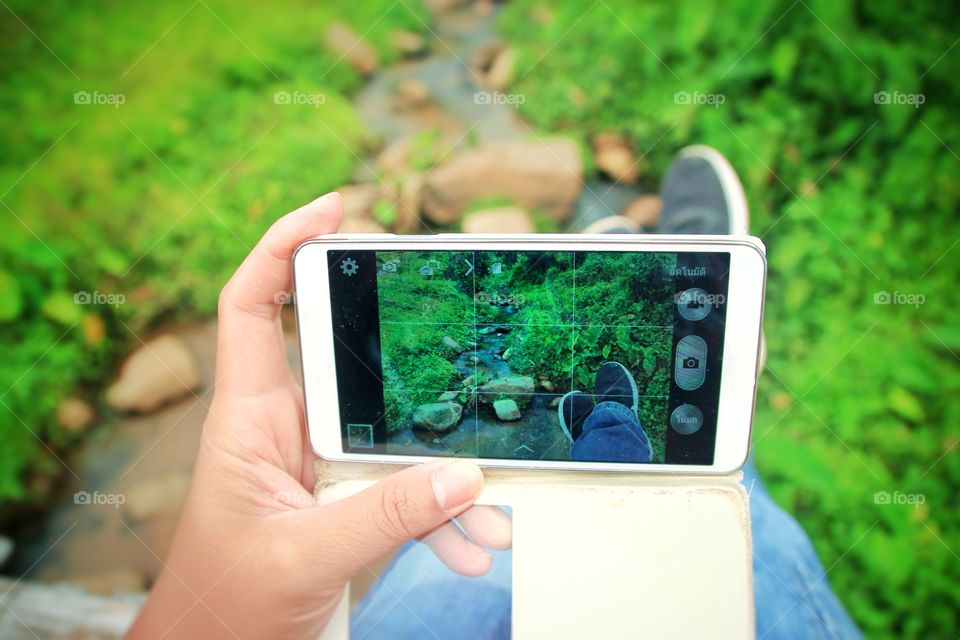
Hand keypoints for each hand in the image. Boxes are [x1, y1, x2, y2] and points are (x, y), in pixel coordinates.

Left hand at [129, 194, 510, 638]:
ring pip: (392, 434)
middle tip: (463, 348)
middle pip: (348, 358)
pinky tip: (470, 543)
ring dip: (439, 472)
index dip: (281, 246)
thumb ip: (384, 518)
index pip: (251, 307)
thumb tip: (462, 478)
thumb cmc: (227, 607)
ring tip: (485, 509)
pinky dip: (441, 514)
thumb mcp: (304, 558)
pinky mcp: (347, 498)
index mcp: (249, 419)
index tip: (334, 208)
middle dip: (407, 362)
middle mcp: (286, 427)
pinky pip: (404, 487)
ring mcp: (321, 463)